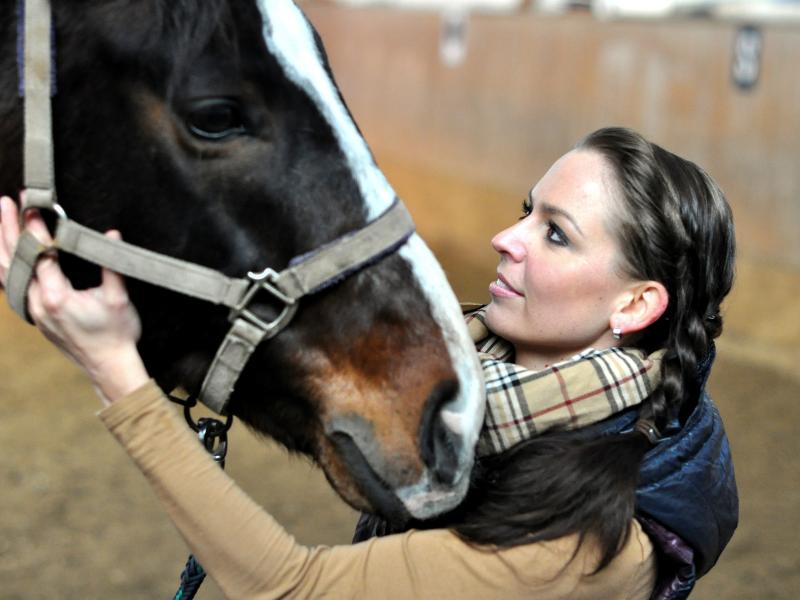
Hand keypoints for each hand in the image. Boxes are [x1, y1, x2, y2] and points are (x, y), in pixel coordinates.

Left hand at [1, 195, 147, 405]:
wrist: (109, 366)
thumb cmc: (117, 334)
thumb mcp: (118, 298)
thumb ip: (110, 265)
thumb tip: (111, 234)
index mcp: (56, 297)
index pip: (39, 254)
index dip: (34, 228)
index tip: (32, 205)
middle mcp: (37, 304)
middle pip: (15, 260)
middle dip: (9, 229)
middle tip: (6, 203)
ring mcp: (33, 312)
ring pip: (8, 274)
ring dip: (3, 246)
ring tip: (0, 222)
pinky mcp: (36, 317)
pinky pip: (13, 287)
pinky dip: (7, 267)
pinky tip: (7, 256)